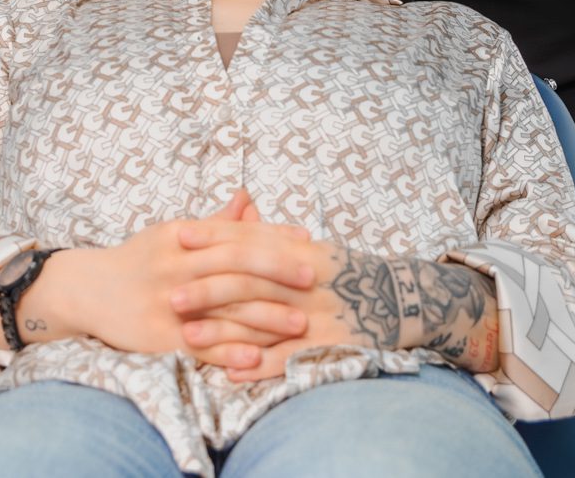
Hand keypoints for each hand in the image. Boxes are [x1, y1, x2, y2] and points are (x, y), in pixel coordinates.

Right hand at [65, 190, 315, 368]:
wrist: (88, 291)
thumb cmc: (139, 260)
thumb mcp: (172, 233)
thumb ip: (214, 222)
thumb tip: (248, 198)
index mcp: (182, 237)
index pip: (235, 234)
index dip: (273, 238)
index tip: (306, 242)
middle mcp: (176, 267)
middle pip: (234, 267)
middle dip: (276, 273)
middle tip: (312, 281)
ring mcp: (167, 304)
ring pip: (223, 310)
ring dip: (264, 318)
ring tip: (299, 324)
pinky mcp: (159, 338)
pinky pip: (199, 347)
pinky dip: (228, 352)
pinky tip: (256, 357)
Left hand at [172, 226, 414, 381]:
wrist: (402, 298)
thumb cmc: (344, 270)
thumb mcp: (310, 245)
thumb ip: (271, 231)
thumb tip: (236, 202)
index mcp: (302, 249)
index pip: (252, 240)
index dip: (215, 237)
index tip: (179, 236)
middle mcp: (309, 280)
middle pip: (252, 281)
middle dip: (209, 287)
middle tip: (172, 295)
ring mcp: (319, 314)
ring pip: (265, 322)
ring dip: (226, 331)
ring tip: (189, 336)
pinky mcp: (330, 346)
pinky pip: (290, 359)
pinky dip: (261, 367)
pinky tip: (230, 373)